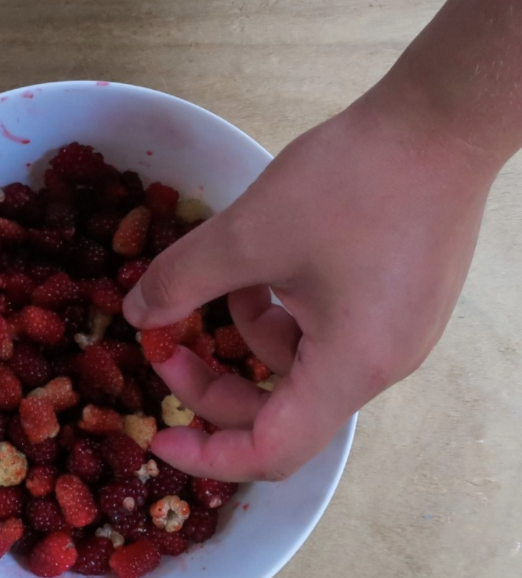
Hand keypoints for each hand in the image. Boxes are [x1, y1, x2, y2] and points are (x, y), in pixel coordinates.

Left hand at [123, 94, 496, 480]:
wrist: (441, 121)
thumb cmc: (352, 183)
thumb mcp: (249, 234)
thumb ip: (182, 281)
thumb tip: (135, 314)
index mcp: (350, 368)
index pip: (272, 450)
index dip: (208, 455)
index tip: (156, 434)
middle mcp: (377, 365)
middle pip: (281, 408)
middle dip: (213, 383)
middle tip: (163, 346)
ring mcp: (392, 333)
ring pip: (298, 362)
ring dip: (244, 333)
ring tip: (219, 279)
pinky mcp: (394, 301)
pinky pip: (323, 329)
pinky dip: (280, 308)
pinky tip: (262, 265)